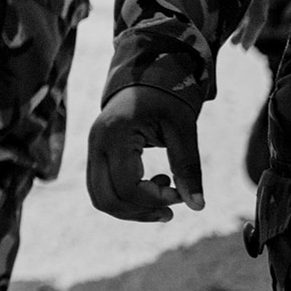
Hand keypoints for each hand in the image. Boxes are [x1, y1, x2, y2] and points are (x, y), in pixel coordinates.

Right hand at [86, 84, 205, 221]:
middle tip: (170, 211)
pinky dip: (126, 198)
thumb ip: (188, 167)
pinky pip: (102, 188)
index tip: (179, 194)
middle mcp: (97, 143)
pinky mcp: (96, 153)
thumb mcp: (183, 130)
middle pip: (106, 198)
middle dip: (140, 213)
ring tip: (162, 200)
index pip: (126, 186)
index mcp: (116, 134)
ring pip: (100, 198)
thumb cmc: (166, 100)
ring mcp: (93, 149)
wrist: (145, 78)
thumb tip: (197, 206)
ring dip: (132, 210)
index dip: (155, 199)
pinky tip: (150, 187)